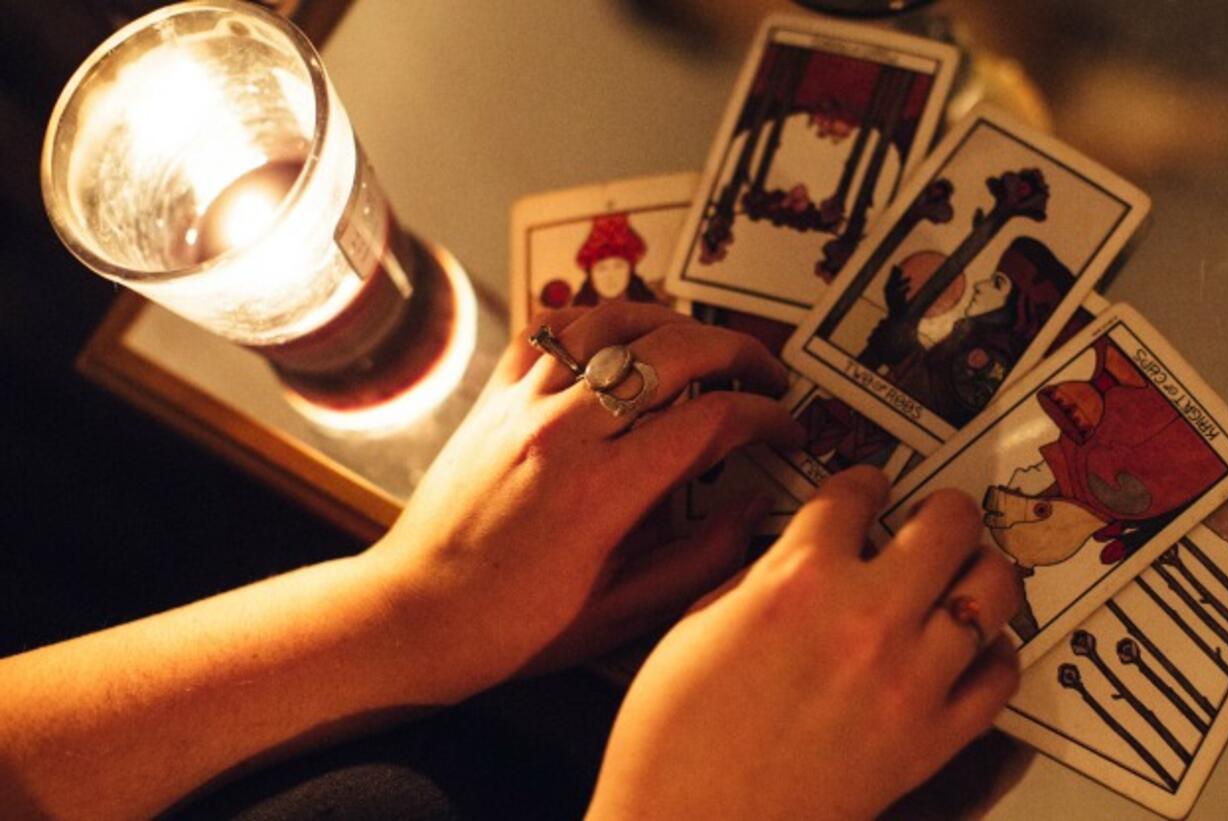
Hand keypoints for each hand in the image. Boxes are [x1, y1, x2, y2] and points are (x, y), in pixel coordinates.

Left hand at [368, 302, 803, 697]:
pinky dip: (595, 320)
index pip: (712, 419)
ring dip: (673, 321)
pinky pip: (549, 328)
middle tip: (767, 376)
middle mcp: (565, 430)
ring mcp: (523, 403)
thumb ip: (701, 557)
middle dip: (740, 352)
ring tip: (704, 343)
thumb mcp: (623, 612)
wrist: (415, 616)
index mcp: (604, 490)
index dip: (766, 417)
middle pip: (675, 350)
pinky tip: (622, 338)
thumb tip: (755, 504)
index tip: (786, 430)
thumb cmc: (515, 628)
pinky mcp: (493, 396)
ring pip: (613, 319)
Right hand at [589, 466, 1022, 819]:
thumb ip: (759, 578)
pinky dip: (996, 656)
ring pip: (991, 591)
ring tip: (964, 574)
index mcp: (798, 579)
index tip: (868, 488)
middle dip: (942, 509)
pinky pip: (999, 678)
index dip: (863, 482)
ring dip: (978, 572)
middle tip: (934, 516)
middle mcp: (866, 617)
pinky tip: (975, 649)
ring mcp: (909, 679)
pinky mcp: (932, 739)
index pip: (856, 492)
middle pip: (947, 523)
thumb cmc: (674, 740)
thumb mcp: (696, 626)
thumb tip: (796, 558)